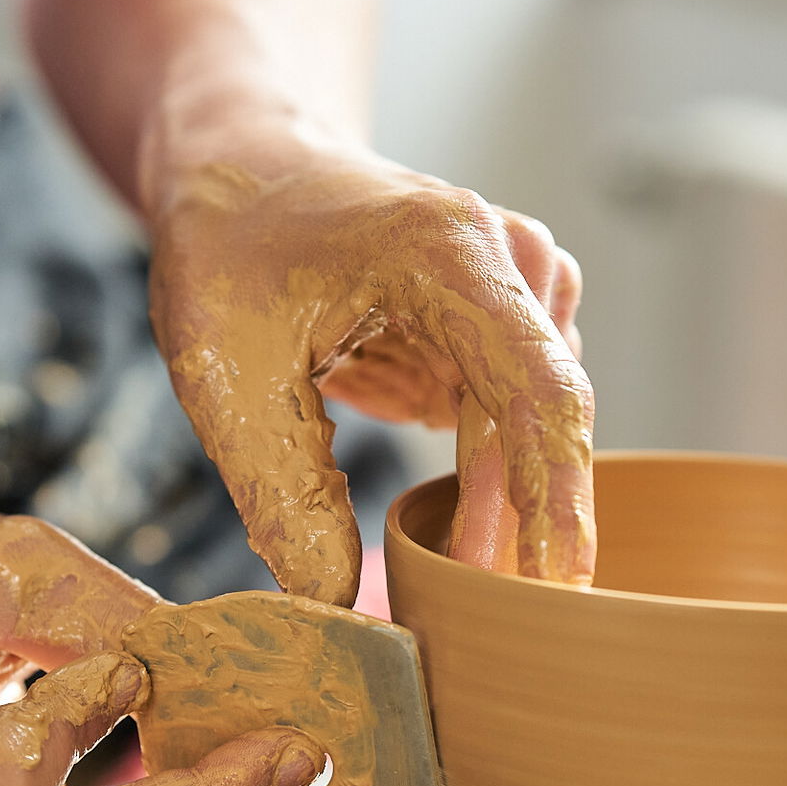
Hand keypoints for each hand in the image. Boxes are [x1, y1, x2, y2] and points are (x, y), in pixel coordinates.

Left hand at [147, 141, 594, 604]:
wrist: (242, 165)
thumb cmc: (230, 247)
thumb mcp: (229, 375)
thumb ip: (286, 494)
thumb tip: (341, 613)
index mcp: (449, 252)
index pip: (540, 390)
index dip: (556, 499)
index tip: (558, 588)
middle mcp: (507, 262)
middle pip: (545, 420)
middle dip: (520, 528)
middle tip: (479, 620)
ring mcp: (512, 292)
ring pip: (534, 428)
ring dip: (499, 509)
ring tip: (449, 580)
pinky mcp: (496, 326)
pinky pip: (512, 419)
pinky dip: (485, 482)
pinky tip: (449, 528)